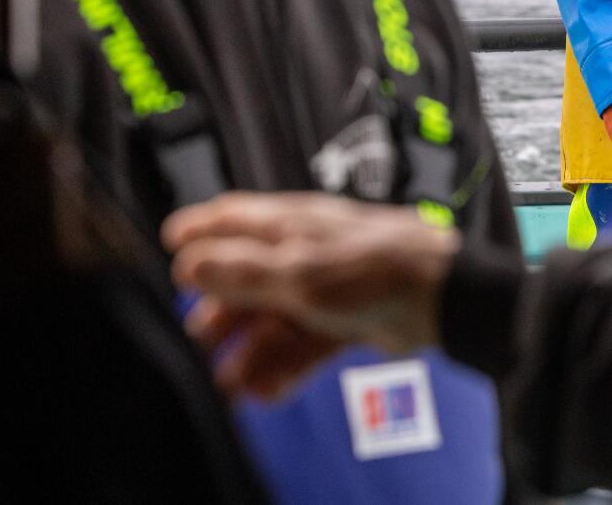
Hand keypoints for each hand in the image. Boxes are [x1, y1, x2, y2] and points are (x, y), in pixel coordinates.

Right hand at [163, 192, 454, 398]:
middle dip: (222, 309)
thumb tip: (188, 263)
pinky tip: (265, 392)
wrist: (442, 298)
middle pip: (250, 277)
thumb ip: (242, 271)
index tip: (169, 247)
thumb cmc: (372, 269)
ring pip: (276, 316)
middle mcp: (307, 250)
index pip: (236, 218)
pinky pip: (305, 343)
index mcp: (293, 224)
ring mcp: (328, 285)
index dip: (200, 230)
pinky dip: (283, 366)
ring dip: (251, 348)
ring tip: (230, 382)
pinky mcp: (348, 319)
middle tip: (200, 337)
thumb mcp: (297, 272)